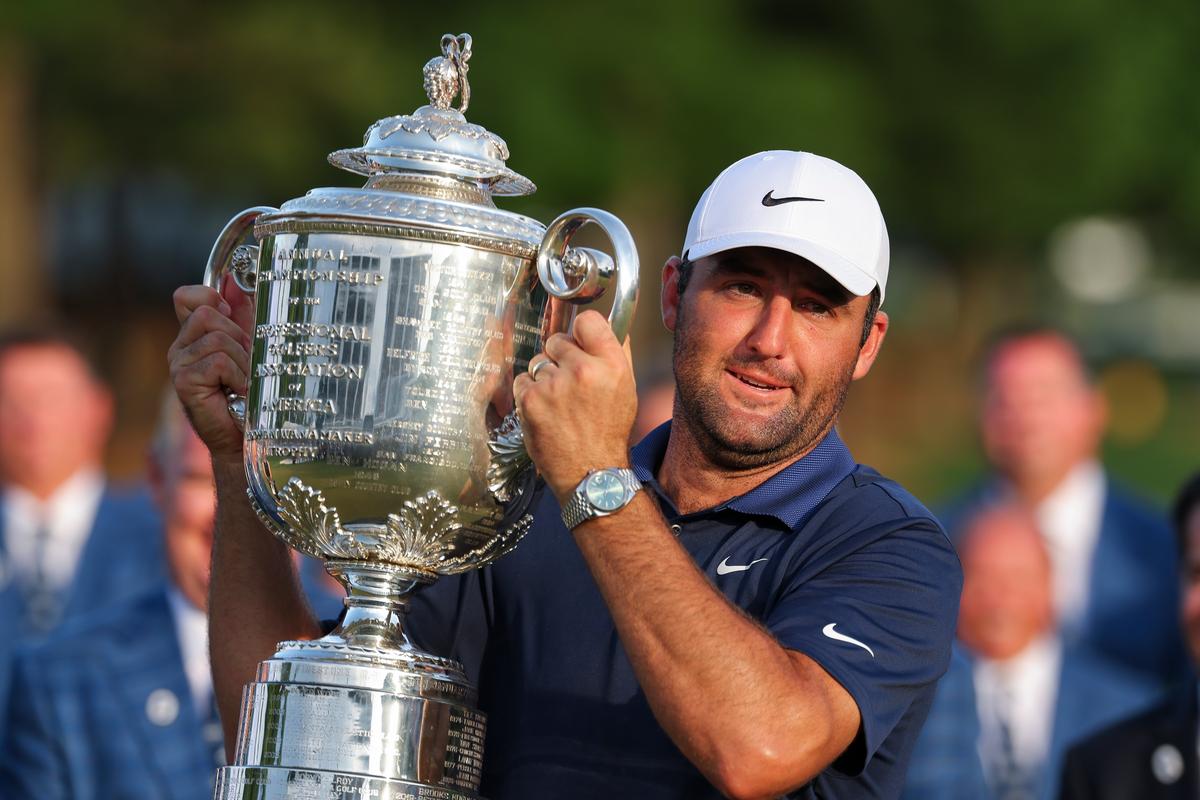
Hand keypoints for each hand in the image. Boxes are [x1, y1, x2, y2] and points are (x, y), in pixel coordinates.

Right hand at [168, 274, 254, 463]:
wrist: (243, 435)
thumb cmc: (248, 393)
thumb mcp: (248, 348)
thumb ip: (242, 316)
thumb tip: (238, 284)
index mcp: (192, 336)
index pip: (186, 296)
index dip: (210, 297)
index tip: (231, 317)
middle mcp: (180, 347)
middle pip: (209, 314)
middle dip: (238, 337)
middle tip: (244, 363)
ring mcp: (178, 364)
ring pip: (217, 339)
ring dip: (242, 361)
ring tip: (242, 382)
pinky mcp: (183, 381)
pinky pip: (218, 361)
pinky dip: (237, 376)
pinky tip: (236, 392)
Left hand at [514, 310, 636, 501]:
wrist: (591, 471)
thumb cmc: (608, 431)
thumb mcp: (626, 389)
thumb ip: (615, 353)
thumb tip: (603, 324)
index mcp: (611, 364)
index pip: (587, 320)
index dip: (580, 331)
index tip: (579, 342)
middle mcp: (583, 370)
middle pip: (558, 339)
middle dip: (560, 357)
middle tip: (570, 383)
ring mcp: (554, 384)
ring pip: (538, 362)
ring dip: (545, 378)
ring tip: (560, 403)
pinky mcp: (531, 399)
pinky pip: (523, 380)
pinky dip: (530, 394)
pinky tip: (546, 411)